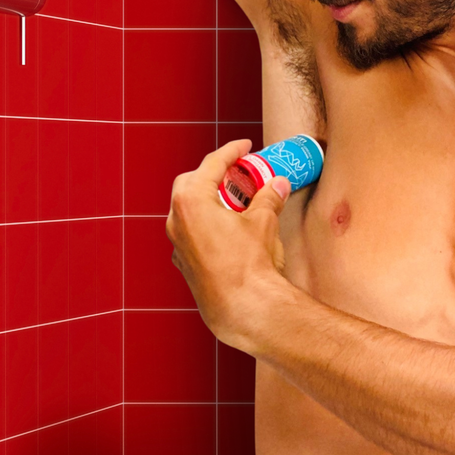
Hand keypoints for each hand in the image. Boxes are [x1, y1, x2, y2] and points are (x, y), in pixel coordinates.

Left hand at [166, 139, 291, 346]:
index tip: (245, 146)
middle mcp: (177, 220)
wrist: (243, 308)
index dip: (231, 151)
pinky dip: (207, 224)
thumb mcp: (264, 222)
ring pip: (187, 210)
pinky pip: (191, 233)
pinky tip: (228, 229)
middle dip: (213, 174)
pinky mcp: (184, 263)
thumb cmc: (249, 264)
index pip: (211, 164)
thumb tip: (278, 185)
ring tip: (235, 201)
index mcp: (192, 201)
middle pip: (190, 183)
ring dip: (209, 200)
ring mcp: (177, 243)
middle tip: (237, 173)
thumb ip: (269, 198)